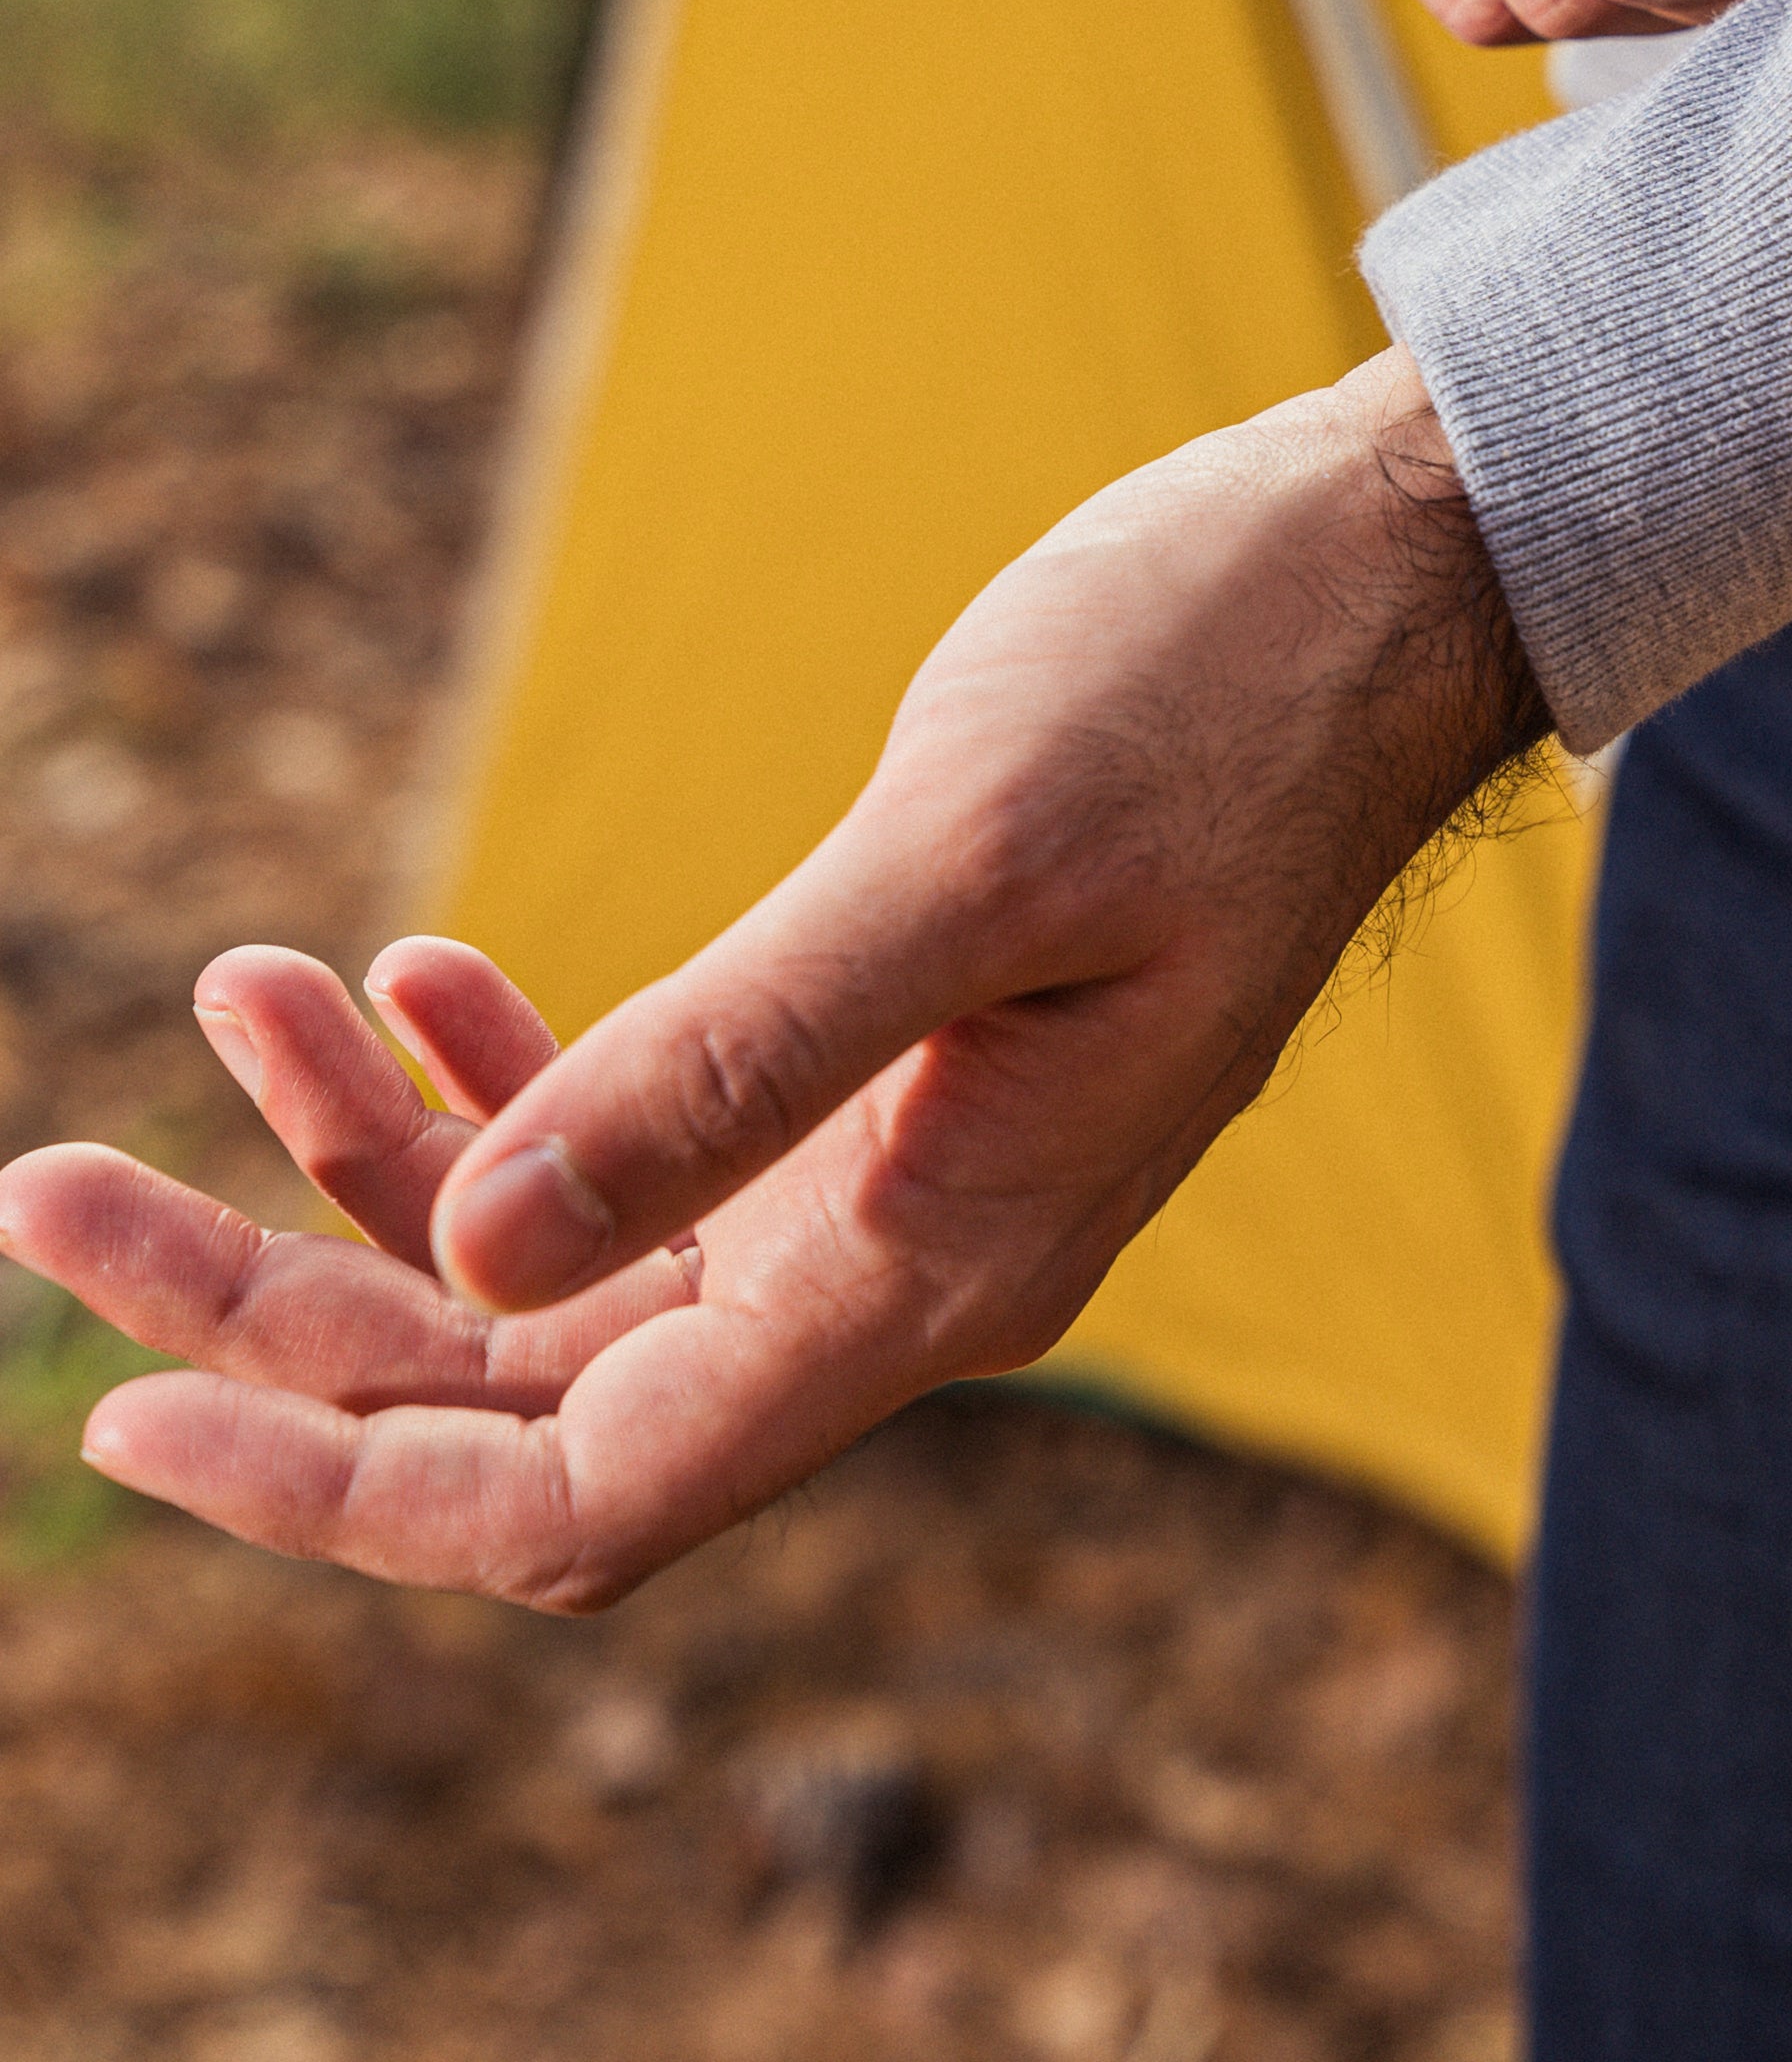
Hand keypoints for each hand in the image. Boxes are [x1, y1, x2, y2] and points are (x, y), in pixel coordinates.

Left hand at [0, 354, 1539, 1609]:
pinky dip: (513, 1070)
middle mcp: (906, 1264)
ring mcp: (899, 1169)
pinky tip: (411, 972)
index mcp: (936, 1269)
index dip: (342, 1485)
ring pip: (572, 1260)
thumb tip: (470, 1256)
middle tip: (51, 1187)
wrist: (1382, 577)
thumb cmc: (1208, 689)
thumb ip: (725, 1067)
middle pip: (530, 1385)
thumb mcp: (959, 863)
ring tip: (234, 988)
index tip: (126, 1411)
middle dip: (285, 1304)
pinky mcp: (895, 1064)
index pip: (584, 1491)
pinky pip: (654, 1139)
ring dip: (377, 1161)